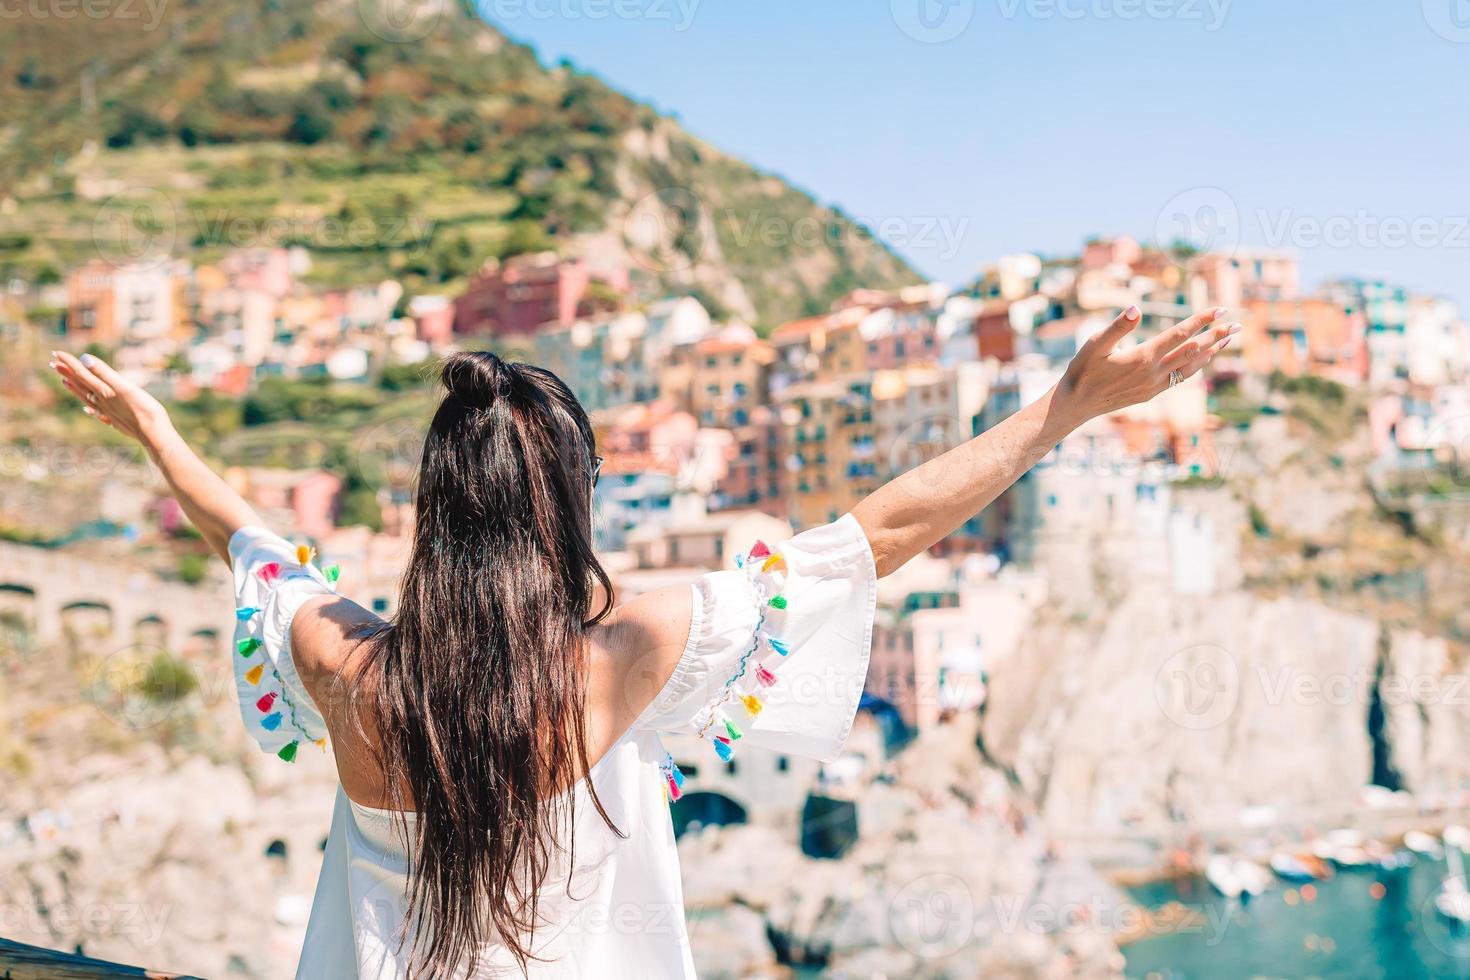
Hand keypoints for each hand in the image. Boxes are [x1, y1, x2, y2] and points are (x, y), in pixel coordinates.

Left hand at [49, 351, 172, 444]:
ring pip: (86, 397)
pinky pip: (97, 412)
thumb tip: (83, 358)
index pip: (82, 373)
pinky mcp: (116, 420)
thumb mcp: (124, 387)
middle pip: (80, 384)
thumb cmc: (142, 409)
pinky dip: (90, 408)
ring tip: (65, 382)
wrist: (153, 434)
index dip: (69, 362)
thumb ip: (104, 373)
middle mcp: (102, 401)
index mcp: (103, 391)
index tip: (56, 352)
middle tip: (54, 363)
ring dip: (75, 388)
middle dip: (67, 373)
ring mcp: (108, 411)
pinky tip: (89, 410)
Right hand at [1056, 306, 1239, 422]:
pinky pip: (1181, 377)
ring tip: (1228, 340)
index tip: (1221, 309)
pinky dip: (1196, 366)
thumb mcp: (1094, 344)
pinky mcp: (1151, 393)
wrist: (1076, 404)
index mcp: (1143, 357)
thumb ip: (1118, 326)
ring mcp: (1154, 385)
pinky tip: (1203, 359)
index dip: (1202, 320)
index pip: (1180, 334)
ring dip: (1211, 352)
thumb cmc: (1082, 370)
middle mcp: (1154, 372)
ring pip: (1191, 366)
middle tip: (1237, 324)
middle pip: (1193, 350)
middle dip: (1216, 336)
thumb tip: (1136, 308)